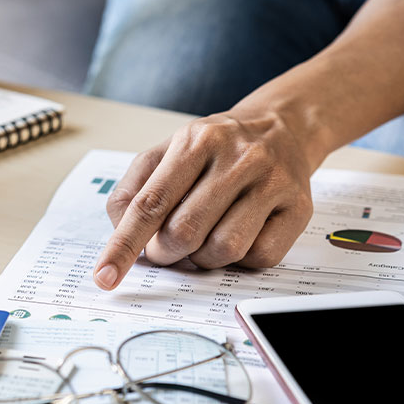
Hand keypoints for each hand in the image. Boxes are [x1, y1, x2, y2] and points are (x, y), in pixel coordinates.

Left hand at [93, 108, 315, 289]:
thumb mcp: (167, 152)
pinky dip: (240, 260)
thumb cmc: (215, 149)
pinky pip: (259, 258)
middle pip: (184, 232)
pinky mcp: (298, 208)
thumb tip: (120, 231)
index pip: (150, 204)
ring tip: (204, 239)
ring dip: (203, 259)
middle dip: (166, 253)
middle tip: (166, 248)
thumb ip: (134, 188)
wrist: (283, 128)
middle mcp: (237, 158)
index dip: (123, 245)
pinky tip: (238, 235)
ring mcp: (272, 182)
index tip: (104, 276)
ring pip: (223, 250)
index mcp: (195, 141)